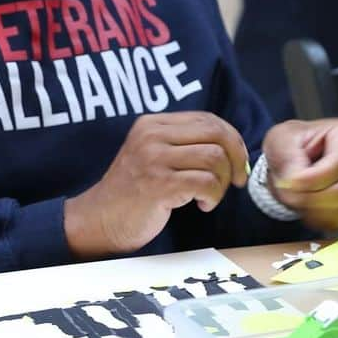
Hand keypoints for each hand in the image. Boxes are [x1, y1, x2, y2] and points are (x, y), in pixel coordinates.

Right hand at [64, 112, 249, 258]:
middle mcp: (152, 135)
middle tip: (236, 181)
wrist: (101, 219)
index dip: (232, 139)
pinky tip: (201, 205)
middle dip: (236, 159)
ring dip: (222, 182)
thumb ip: (183, 143)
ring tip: (209, 196)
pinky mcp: (159, 185)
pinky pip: (206, 183)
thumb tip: (233, 144)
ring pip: (215, 158)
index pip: (208, 119)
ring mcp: (154, 159)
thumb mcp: (153, 154)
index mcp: (153, 123)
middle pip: (217, 134)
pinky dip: (213, 197)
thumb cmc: (134, 191)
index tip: (237, 162)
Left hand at [262, 118, 337, 233]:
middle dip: (315, 197)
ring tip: (296, 197)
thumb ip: (288, 157)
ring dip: (315, 209)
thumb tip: (296, 180)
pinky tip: (306, 206)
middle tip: (291, 193)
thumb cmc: (292, 143)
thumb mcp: (281, 139)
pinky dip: (319, 219)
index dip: (313, 179)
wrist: (293, 160)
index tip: (291, 182)